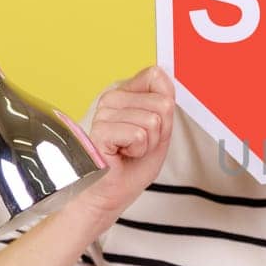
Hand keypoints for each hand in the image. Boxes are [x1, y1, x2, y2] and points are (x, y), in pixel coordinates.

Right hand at [77, 65, 176, 224]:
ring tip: (130, 150)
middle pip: (162, 103)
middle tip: (140, 144)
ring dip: (148, 144)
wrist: (113, 192)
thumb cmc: (132, 164)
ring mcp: (104, 113)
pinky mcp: (100, 130)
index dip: (165, 106)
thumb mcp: (160, 129)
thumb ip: (163, 101)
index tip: (153, 125)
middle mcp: (112, 98)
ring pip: (152, 121)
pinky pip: (139, 135)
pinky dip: (138, 151)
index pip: (156, 76)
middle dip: (159, 131)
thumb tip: (162, 73)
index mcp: (125, 94)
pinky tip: (122, 154)